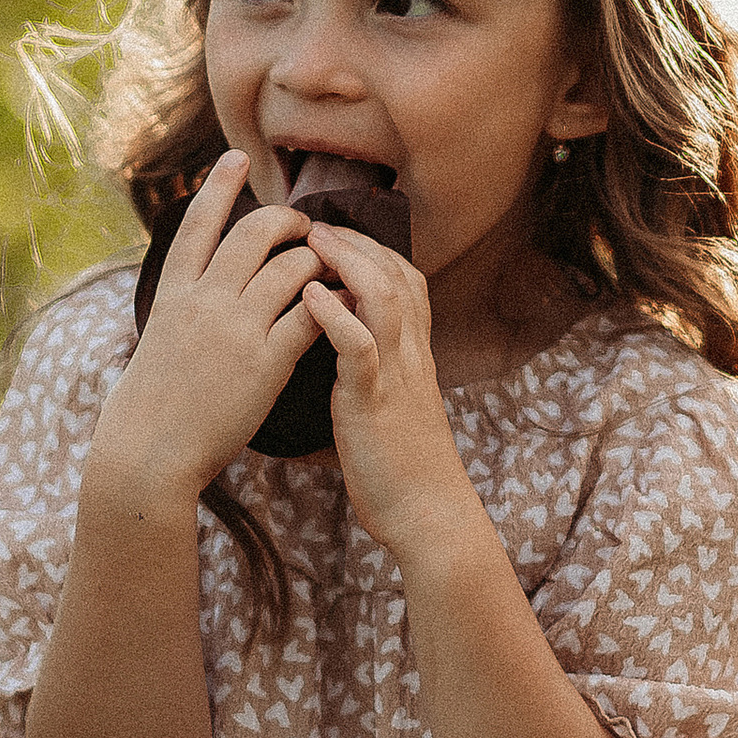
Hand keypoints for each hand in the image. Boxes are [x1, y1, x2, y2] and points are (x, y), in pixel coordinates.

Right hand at [92, 153, 318, 500]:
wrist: (149, 451)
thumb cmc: (151, 403)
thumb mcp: (157, 337)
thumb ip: (183, 306)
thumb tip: (198, 283)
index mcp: (173, 292)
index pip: (197, 224)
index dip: (218, 186)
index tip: (236, 158)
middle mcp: (204, 300)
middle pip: (255, 232)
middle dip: (288, 220)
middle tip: (304, 227)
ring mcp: (236, 328)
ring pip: (292, 266)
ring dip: (319, 258)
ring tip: (332, 265)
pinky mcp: (266, 361)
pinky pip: (312, 314)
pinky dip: (334, 300)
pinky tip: (347, 300)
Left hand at [296, 224, 488, 569]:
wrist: (427, 516)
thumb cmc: (400, 466)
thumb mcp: (392, 404)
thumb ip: (374, 371)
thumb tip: (342, 348)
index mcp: (414, 354)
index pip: (405, 279)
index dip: (373, 248)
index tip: (336, 232)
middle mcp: (411, 354)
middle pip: (396, 274)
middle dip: (357, 241)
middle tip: (315, 222)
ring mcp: (397, 376)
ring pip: (384, 299)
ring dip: (348, 263)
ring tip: (312, 242)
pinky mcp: (375, 403)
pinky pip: (360, 349)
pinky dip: (336, 317)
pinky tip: (310, 297)